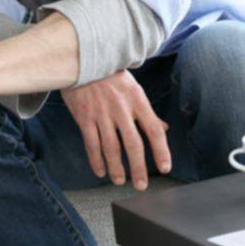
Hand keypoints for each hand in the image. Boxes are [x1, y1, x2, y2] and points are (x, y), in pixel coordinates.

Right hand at [61, 71, 170, 189]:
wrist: (80, 61)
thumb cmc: (108, 74)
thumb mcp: (132, 88)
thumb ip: (146, 110)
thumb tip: (163, 128)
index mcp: (137, 100)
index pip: (154, 130)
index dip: (161, 151)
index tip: (165, 168)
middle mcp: (121, 108)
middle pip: (133, 144)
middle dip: (138, 167)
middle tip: (141, 184)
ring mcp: (101, 113)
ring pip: (111, 147)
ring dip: (116, 168)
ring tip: (119, 180)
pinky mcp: (84, 116)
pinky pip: (91, 143)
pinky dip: (96, 159)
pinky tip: (100, 170)